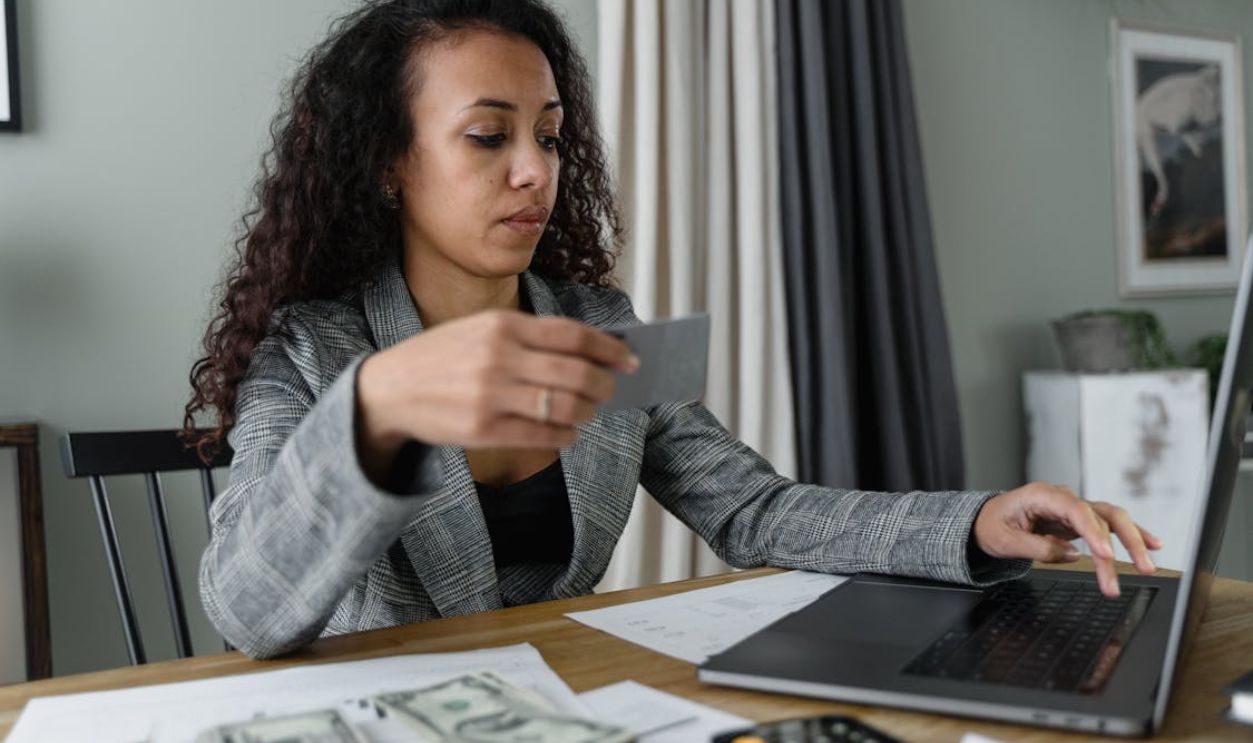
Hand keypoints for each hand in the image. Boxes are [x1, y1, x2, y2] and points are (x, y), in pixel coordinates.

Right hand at [354, 310, 638, 479]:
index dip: (609, 348)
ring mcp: (490, 395)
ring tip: (588, 412)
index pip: (572, 335)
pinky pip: (542, 435)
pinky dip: (566, 435)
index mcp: (502, 326)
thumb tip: (588, 350)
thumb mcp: (480, 330)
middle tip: (611, 390)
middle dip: (604, 384)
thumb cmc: (443, 357)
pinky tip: (569, 432)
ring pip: (564, 407)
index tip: (629, 358)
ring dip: (587, 412)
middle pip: (576, 372)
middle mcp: (499, 358)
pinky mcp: (482, 429)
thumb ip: (529, 336)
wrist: (388, 389)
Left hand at [973, 481, 1162, 597]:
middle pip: (1101, 514)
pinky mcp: (1079, 521)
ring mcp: (1073, 508)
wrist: (986, 519)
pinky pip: (1108, 527)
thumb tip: (1072, 555)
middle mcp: (1062, 497)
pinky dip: (1129, 535)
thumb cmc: (992, 526)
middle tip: (1140, 568)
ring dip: (1132, 542)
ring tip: (1147, 566)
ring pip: (1111, 520)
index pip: (1076, 511)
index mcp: (1041, 495)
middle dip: (1125, 541)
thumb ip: (1038, 548)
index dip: (1094, 533)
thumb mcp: (1005, 541)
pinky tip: (1152, 544)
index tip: (1106, 556)